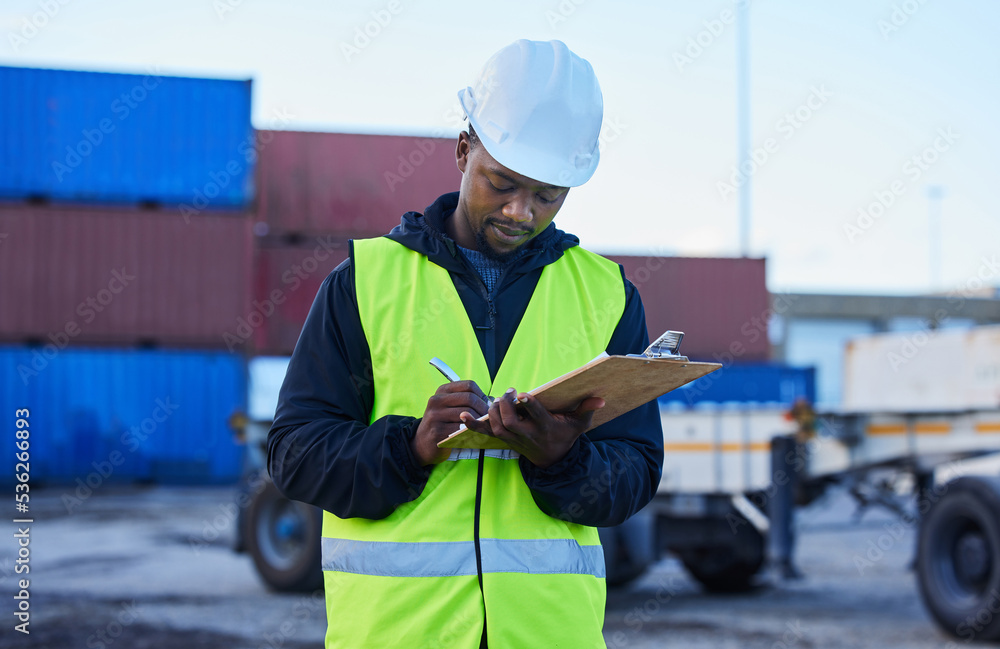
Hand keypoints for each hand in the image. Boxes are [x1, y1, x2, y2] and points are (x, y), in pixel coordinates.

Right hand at [412, 380, 488, 465]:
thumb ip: (468, 401)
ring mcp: (435, 416)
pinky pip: (462, 429)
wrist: (422, 444)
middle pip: (470, 398)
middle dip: (484, 409)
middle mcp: (436, 400)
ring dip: (480, 421)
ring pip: (468, 414)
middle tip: (489, 419)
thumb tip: (493, 400)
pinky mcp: (437, 432)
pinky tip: (475, 435)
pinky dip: (473, 432)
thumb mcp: (450, 407)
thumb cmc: (443, 424)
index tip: (487, 406)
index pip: (469, 385)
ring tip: (484, 427)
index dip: (482, 395)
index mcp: (442, 391)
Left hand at [460, 388, 604, 468]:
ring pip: (498, 428)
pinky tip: (463, 416)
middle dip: (506, 406)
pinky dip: (472, 425)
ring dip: (493, 412)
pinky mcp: (504, 439)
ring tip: (497, 398)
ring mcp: (514, 438)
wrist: (552, 459)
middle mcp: (528, 434)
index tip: (524, 394)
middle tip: (510, 392)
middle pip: (511, 423)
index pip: (536, 417)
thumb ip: (586, 410)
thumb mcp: (579, 424)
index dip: (529, 406)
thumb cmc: (565, 436)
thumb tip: (600, 399)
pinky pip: (485, 433)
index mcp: (545, 428)